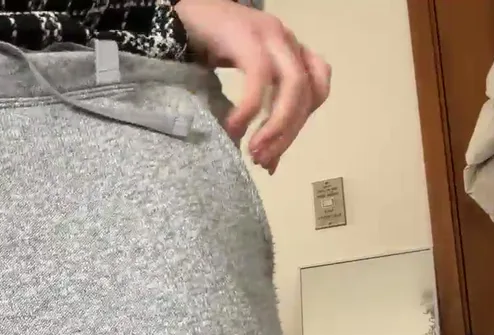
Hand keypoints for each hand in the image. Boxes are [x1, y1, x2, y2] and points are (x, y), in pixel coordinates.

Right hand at [174, 0, 330, 173]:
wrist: (177, 13)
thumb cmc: (204, 44)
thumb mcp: (239, 74)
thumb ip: (256, 104)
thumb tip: (261, 152)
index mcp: (289, 49)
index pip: (316, 90)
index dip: (299, 126)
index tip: (275, 155)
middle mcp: (287, 41)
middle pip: (307, 93)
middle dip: (287, 134)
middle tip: (263, 161)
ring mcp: (270, 37)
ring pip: (293, 87)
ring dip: (277, 125)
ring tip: (254, 150)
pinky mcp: (247, 38)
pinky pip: (259, 79)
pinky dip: (250, 108)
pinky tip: (234, 127)